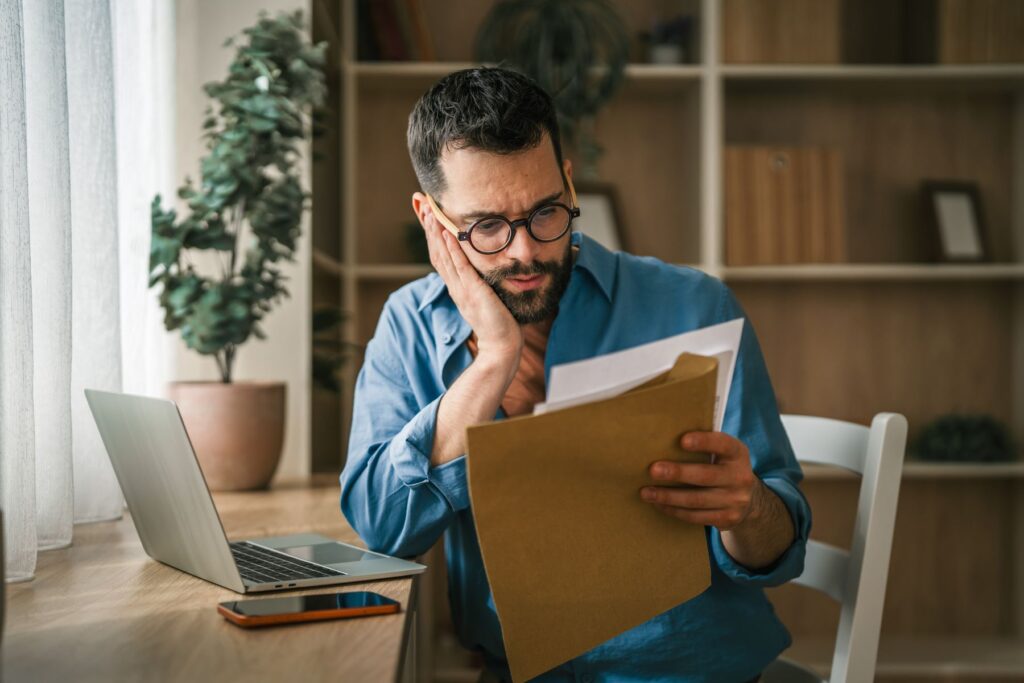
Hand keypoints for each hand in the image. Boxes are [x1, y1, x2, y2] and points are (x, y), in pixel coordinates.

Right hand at [421, 208, 522, 361]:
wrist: (501, 346)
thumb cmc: (498, 323)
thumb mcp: (484, 297)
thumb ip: (478, 283)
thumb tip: (478, 270)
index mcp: (456, 287)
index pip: (439, 256)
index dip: (431, 235)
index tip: (426, 214)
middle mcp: (455, 286)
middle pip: (436, 252)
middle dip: (428, 227)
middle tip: (421, 204)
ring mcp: (462, 289)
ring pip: (444, 257)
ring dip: (436, 233)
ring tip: (429, 212)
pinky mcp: (474, 292)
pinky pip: (461, 268)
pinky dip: (454, 250)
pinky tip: (449, 234)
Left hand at [640, 431, 760, 530]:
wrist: (749, 500)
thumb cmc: (722, 467)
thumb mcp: (723, 453)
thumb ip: (704, 445)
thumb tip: (663, 439)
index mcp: (738, 454)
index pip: (723, 444)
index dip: (704, 442)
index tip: (682, 440)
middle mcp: (740, 477)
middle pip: (705, 476)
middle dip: (678, 473)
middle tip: (653, 470)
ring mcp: (735, 500)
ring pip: (696, 500)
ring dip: (668, 496)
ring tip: (646, 492)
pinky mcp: (727, 518)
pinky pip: (696, 516)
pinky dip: (674, 510)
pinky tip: (658, 504)